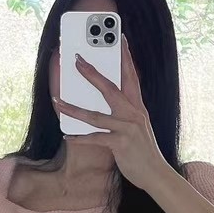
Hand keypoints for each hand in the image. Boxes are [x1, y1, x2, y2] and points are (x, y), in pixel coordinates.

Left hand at [53, 37, 172, 191]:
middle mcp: (134, 114)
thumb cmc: (143, 150)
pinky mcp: (121, 145)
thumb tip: (103, 101)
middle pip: (110, 88)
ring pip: (95, 115)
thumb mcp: (138, 126)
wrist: (156, 174)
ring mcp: (128, 129)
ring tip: (57, 100)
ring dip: (73, 108)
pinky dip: (79, 138)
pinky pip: (95, 139)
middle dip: (91, 73)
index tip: (120, 38)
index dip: (126, 56)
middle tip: (76, 59)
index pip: (132, 76)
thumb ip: (125, 112)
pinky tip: (67, 136)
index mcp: (138, 107)